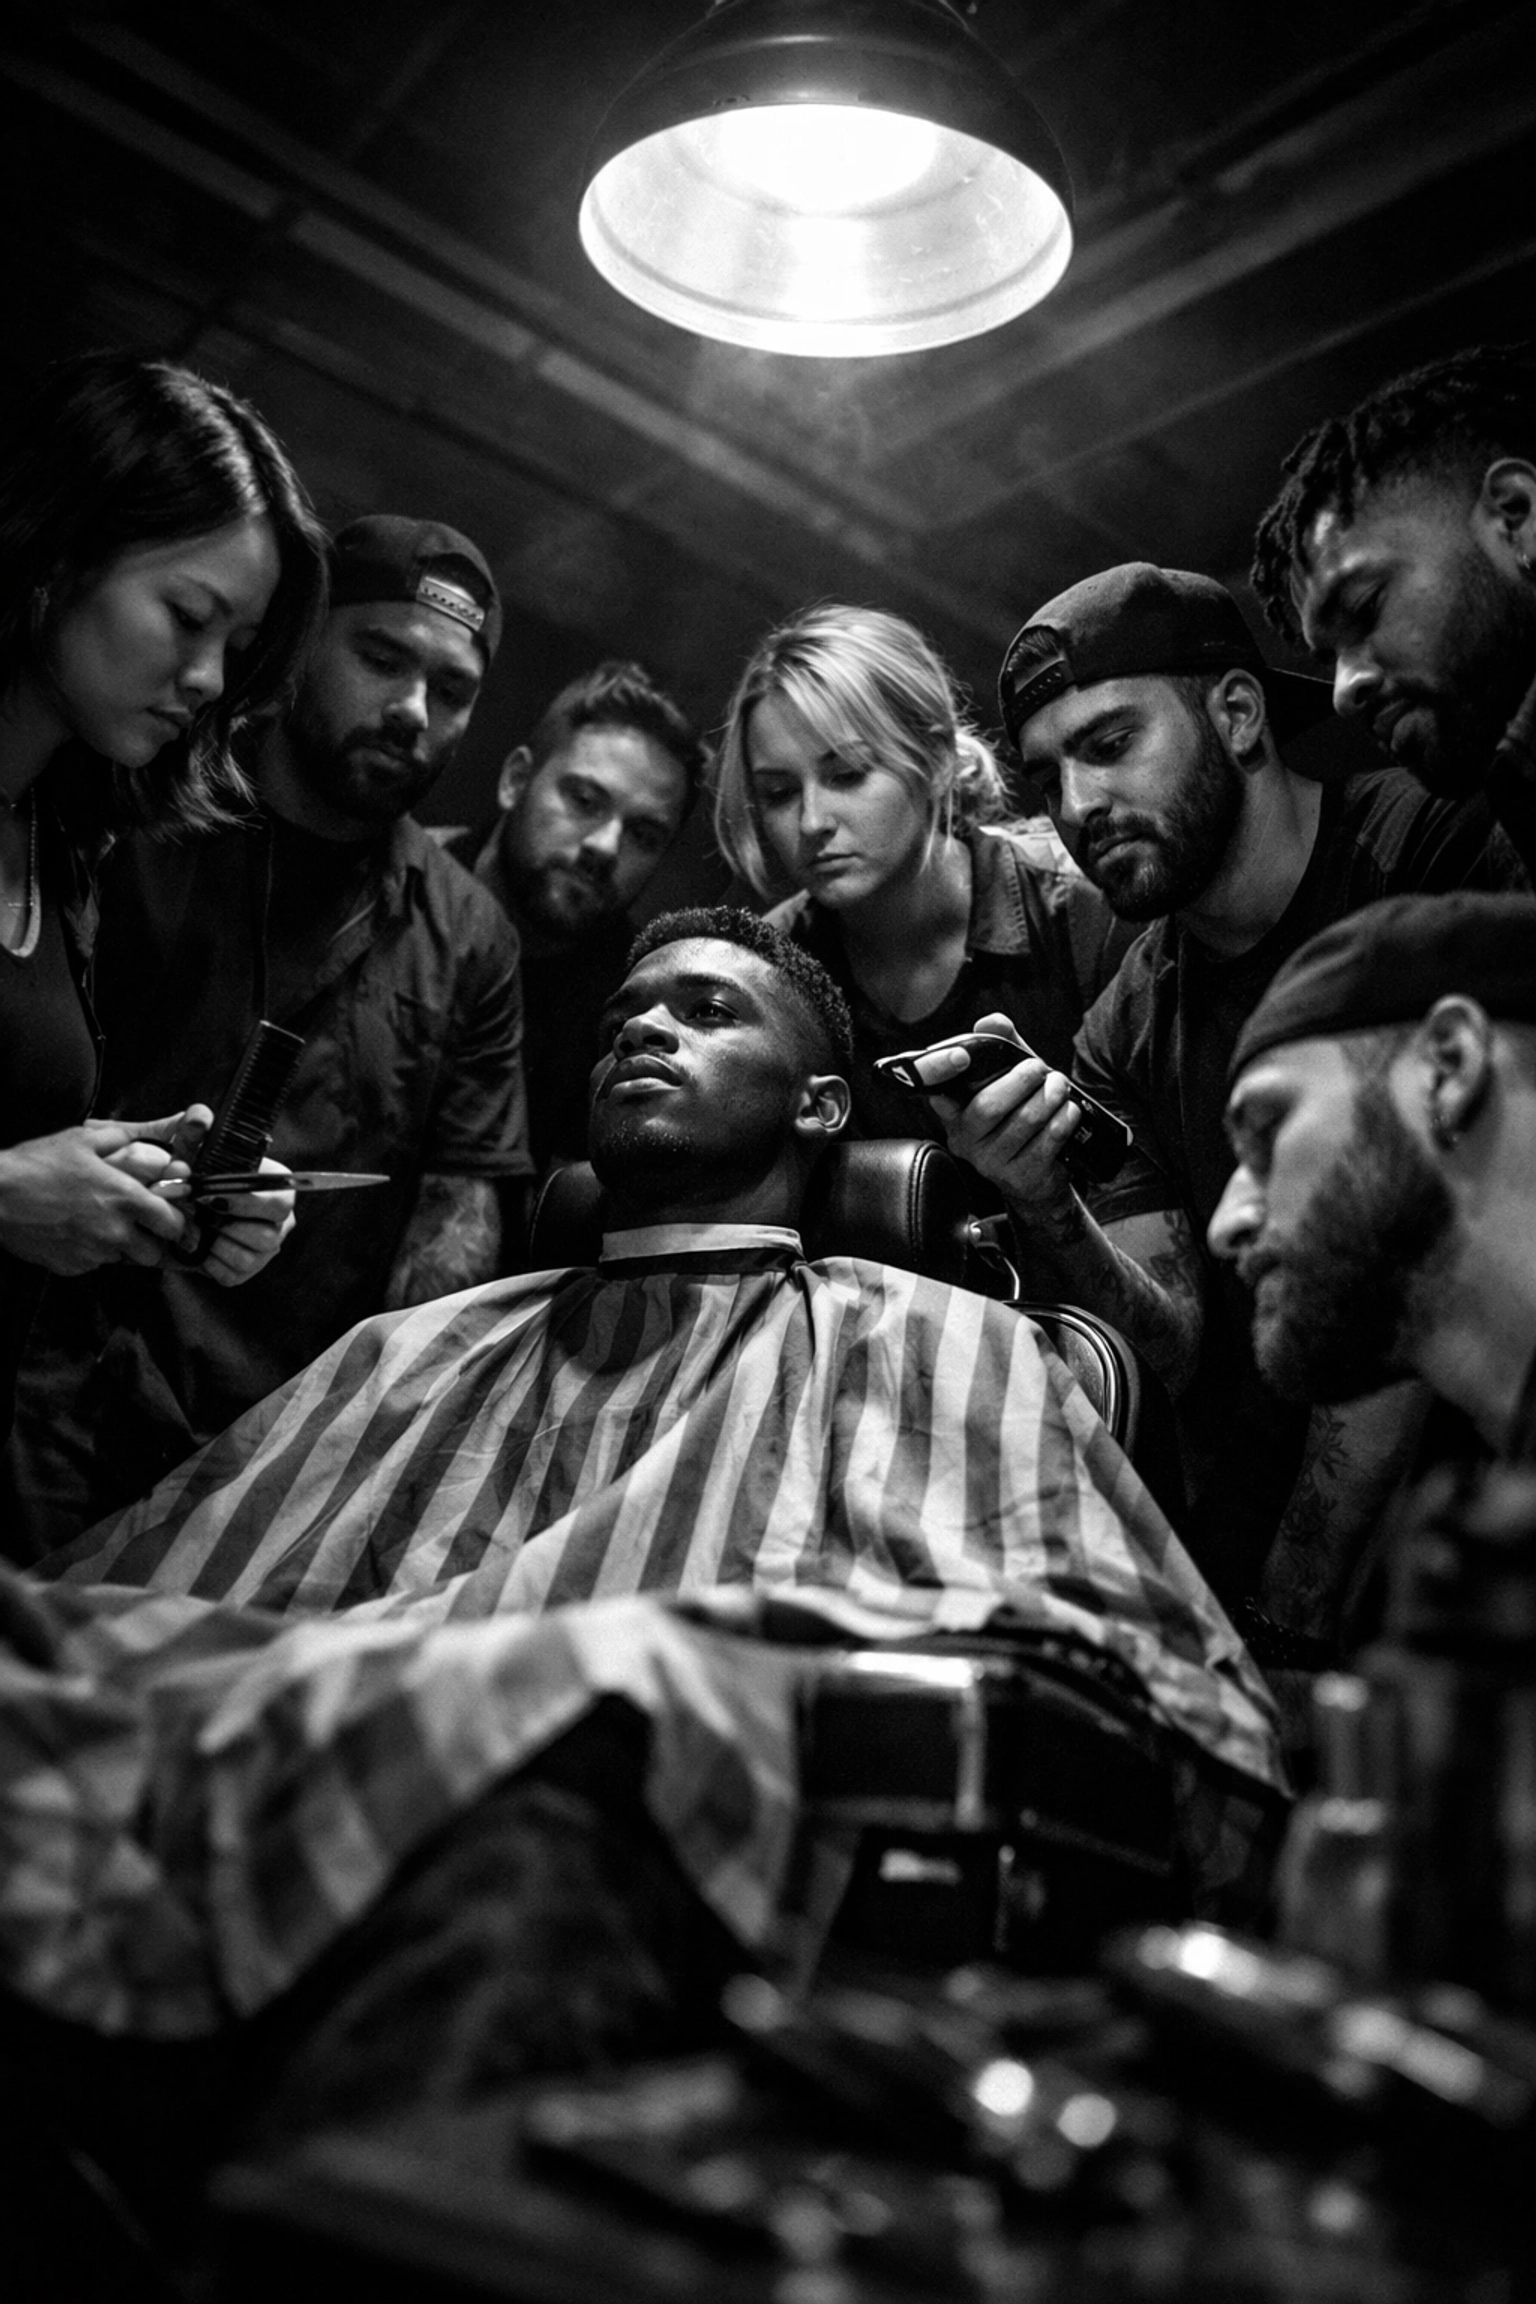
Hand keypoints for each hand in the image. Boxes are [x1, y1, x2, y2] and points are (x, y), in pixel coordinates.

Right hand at [0, 1115, 195, 1274]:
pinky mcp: (71, 1266)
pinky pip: (93, 1264)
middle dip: (149, 1241)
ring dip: (118, 1247)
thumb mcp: (83, 1140)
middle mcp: (115, 1231)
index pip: (174, 1225)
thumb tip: (145, 1142)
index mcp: (126, 1199)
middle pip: (153, 1253)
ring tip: (97, 1224)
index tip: (166, 1216)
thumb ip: (122, 1140)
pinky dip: (90, 1253)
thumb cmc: (38, 1164)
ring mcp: (92, 1253)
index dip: (173, 1221)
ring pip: (122, 1259)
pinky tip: (73, 1232)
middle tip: (136, 1226)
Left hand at [146, 1110, 296, 1284]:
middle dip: (227, 1226)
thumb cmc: (190, 1174)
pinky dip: (208, 1262)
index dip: (245, 1200)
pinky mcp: (246, 1272)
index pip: (281, 1198)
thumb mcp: (189, 1149)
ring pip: (248, 1256)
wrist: (172, 1206)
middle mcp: (279, 1220)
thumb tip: (199, 1116)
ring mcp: (265, 1249)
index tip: (209, 1196)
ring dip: (214, 1243)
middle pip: (268, 1234)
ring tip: (194, 1227)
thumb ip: (193, 1131)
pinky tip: (197, 1244)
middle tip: (197, 1214)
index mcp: (277, 1187)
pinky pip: (231, 1275)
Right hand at [923, 1012, 1083, 1228]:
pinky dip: (1064, 1118)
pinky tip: (1068, 1110)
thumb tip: (991, 1021)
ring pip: (1025, 1120)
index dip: (941, 1070)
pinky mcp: (1021, 1178)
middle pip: (990, 1106)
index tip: (962, 1055)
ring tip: (1060, 1087)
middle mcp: (966, 1141)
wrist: (1041, 1172)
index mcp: (953, 1113)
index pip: (936, 1089)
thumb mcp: (1009, 1078)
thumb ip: (1002, 1046)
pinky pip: (1049, 1139)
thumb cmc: (1020, 1115)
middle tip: (1041, 1068)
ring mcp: (992, 1164)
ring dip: (1051, 1096)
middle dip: (1022, 1080)